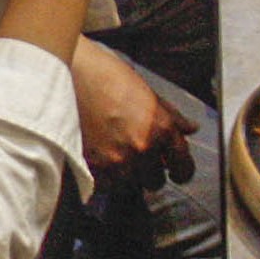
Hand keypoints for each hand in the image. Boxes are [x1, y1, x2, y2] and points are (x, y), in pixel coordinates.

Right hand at [71, 46, 193, 187]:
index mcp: (162, 128)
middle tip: (137, 157)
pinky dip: (106, 176)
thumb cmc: (107, 76)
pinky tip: (101, 158)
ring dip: (126, 175)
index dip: (181, 171)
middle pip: (155, 182)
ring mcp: (117, 159)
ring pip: (130, 186)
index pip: (183, 167)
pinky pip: (107, 185)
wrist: (68, 73)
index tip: (175, 171)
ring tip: (116, 155)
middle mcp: (143, 147)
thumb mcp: (147, 92)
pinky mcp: (93, 166)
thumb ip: (172, 116)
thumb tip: (190, 129)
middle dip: (149, 171)